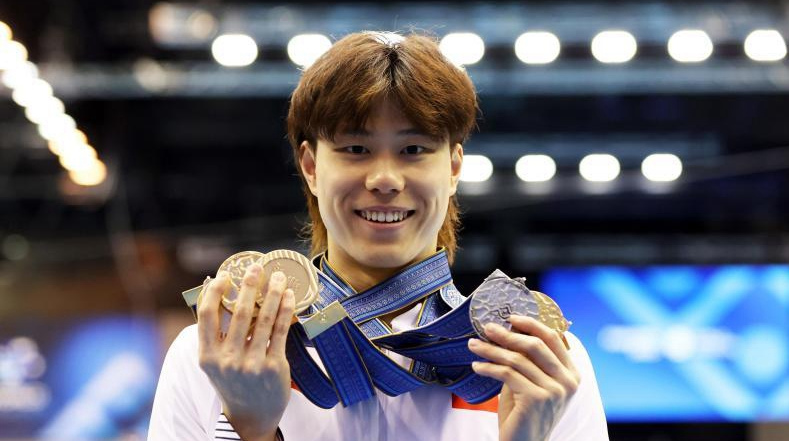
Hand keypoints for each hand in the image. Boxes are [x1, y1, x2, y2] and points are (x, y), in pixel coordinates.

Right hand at [197, 264, 295, 440]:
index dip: (214, 291)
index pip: (206, 315)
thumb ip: (215, 333)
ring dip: (273, 293)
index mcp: (207, 356)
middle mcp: (227, 360)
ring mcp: (252, 364)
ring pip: (264, 318)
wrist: (250, 416)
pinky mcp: (274, 367)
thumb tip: (214, 291)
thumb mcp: (215, 361)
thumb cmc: (233, 381)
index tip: (225, 275)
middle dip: (249, 285)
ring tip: (279, 277)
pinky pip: (281, 331)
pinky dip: (286, 310)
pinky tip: (289, 297)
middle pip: (239, 312)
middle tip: (256, 267)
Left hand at [468, 316, 579, 440]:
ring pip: (517, 359)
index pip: (553, 337)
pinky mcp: (537, 399)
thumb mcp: (530, 381)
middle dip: (507, 333)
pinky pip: (507, 374)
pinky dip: (488, 367)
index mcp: (571, 373)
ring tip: (474, 345)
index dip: (531, 324)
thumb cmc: (524, 413)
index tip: (510, 317)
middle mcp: (568, 381)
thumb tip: (507, 329)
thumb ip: (527, 360)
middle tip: (487, 328)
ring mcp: (554, 390)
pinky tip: (477, 365)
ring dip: (491, 349)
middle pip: (535, 344)